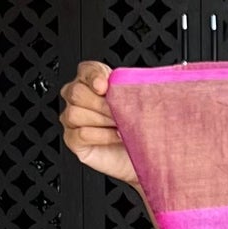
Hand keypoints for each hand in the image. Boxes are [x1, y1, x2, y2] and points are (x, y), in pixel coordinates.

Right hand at [60, 60, 139, 187]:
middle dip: (102, 103)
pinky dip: (101, 135)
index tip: (106, 86)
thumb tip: (154, 77)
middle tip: (121, 113)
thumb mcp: (142, 105)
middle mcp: (79, 99)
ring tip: (120, 127)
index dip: (94, 76)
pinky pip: (80, 134)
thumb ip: (136, 88)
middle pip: (77, 92)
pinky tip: (116, 136)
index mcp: (94, 83)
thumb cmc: (142, 130)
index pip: (86, 70)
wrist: (145, 158)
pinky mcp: (73, 140)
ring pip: (75, 113)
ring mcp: (73, 120)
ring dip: (101, 120)